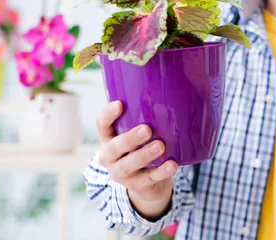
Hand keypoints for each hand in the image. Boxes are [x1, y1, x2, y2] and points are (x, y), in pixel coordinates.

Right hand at [96, 101, 177, 219]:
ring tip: (160, 146)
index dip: (108, 115)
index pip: (102, 125)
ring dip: (144, 155)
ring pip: (129, 165)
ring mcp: (122, 173)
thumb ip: (143, 117)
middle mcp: (110, 157)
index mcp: (108, 139)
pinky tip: (173, 164)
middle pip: (115, 147)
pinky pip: (149, 179)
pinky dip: (161, 172)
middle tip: (147, 129)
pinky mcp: (137, 186)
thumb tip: (168, 90)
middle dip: (130, 138)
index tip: (119, 103)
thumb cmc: (140, 148)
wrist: (145, 184)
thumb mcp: (136, 134)